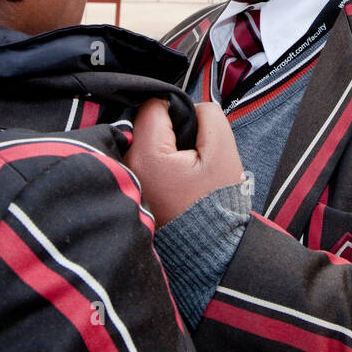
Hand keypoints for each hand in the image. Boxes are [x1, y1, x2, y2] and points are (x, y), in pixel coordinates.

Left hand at [124, 99, 244, 227]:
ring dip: (164, 143)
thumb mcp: (222, 149)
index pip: (152, 106)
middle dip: (170, 127)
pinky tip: (177, 176)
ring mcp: (128, 178)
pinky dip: (159, 159)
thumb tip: (189, 108)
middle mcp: (130, 166)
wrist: (211, 244)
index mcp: (148, 155)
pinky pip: (143, 158)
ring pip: (144, 139)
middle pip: (145, 122)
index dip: (177, 108)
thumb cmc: (217, 201)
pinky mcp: (133, 187)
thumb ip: (207, 115)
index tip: (193, 128)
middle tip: (192, 151)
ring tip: (186, 166)